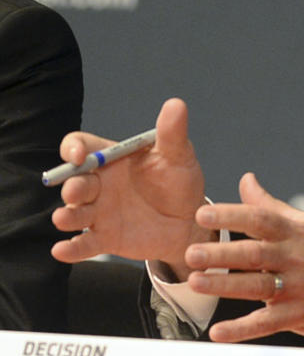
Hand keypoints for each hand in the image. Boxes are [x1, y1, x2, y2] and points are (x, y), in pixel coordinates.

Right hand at [51, 98, 207, 274]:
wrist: (190, 222)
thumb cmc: (179, 183)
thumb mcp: (179, 157)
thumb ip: (172, 134)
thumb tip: (176, 105)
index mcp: (112, 159)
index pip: (81, 147)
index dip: (73, 149)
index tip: (78, 156)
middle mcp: (99, 185)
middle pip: (73, 181)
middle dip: (72, 185)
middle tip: (77, 191)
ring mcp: (99, 212)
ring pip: (73, 213)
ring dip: (66, 215)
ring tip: (65, 218)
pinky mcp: (104, 238)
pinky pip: (82, 244)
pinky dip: (70, 248)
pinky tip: (62, 250)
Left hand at [183, 172, 303, 342]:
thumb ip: (269, 205)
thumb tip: (246, 180)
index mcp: (294, 233)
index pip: (260, 219)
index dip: (231, 215)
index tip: (203, 214)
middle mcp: (295, 258)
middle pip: (255, 253)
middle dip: (222, 253)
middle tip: (191, 253)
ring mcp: (297, 288)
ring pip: (257, 286)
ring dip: (225, 285)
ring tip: (196, 282)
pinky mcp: (298, 315)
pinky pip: (266, 323)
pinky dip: (242, 330)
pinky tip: (217, 333)